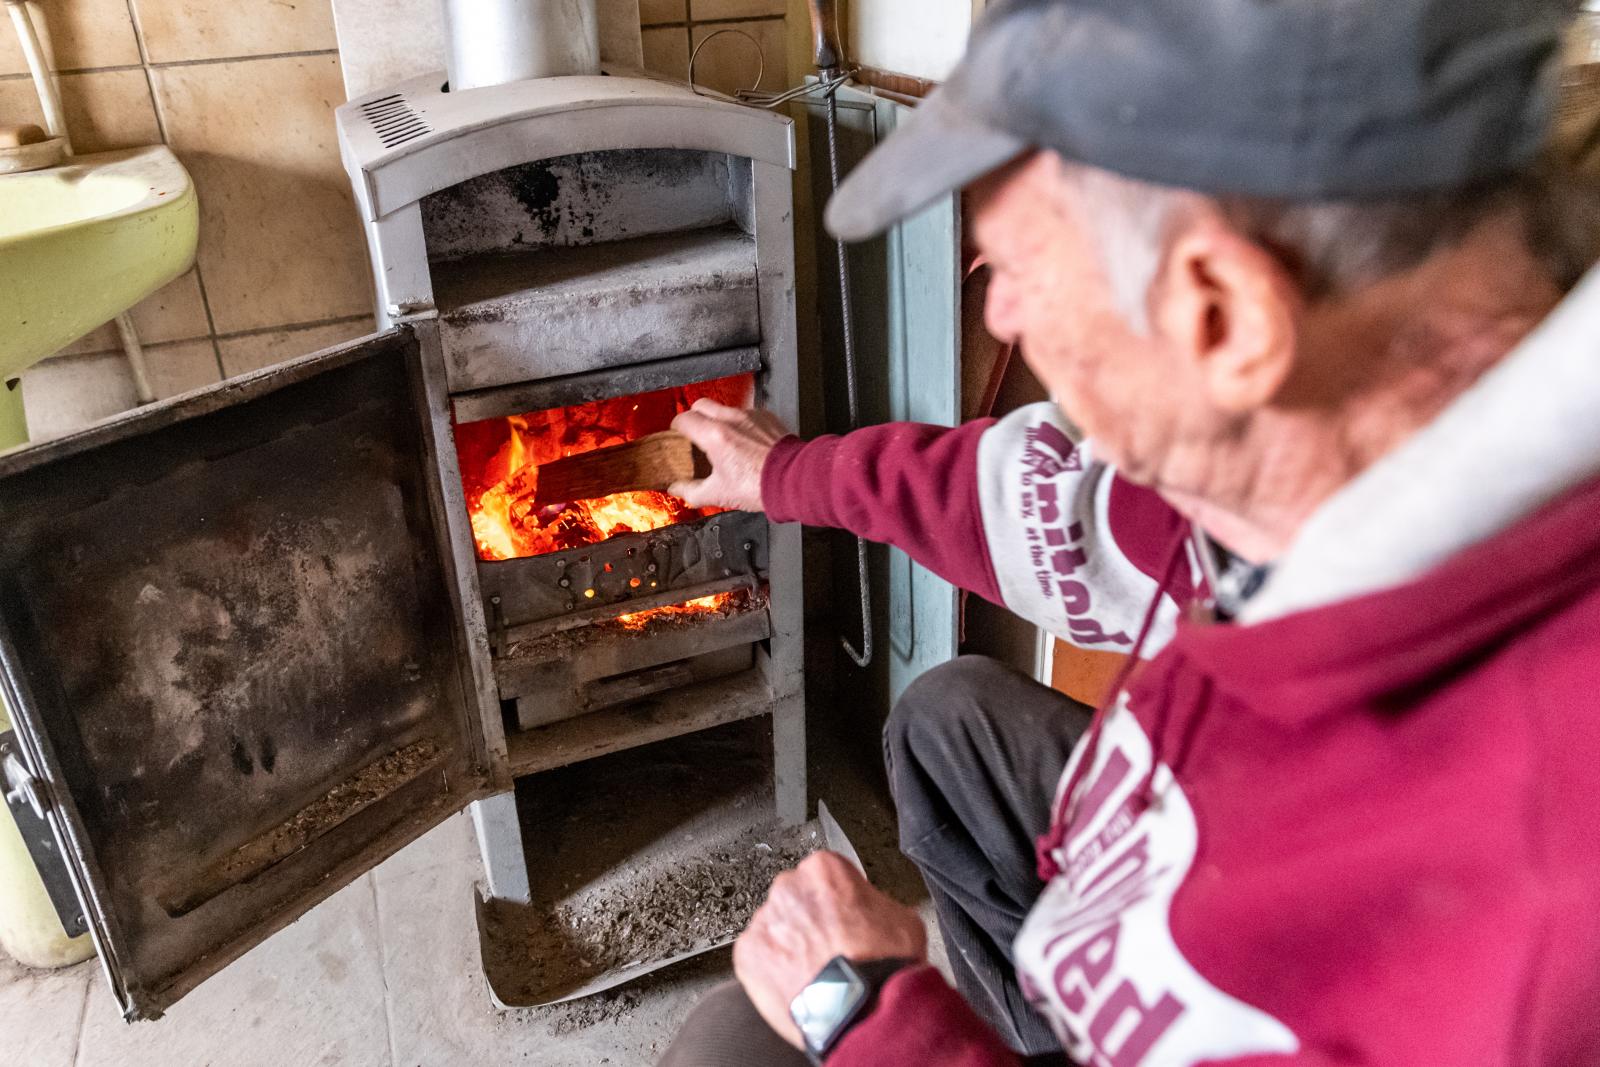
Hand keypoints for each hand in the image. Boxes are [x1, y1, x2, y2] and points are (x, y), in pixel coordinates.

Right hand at [669, 399, 791, 511]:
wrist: (794, 480)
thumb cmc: (760, 485)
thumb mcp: (719, 494)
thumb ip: (692, 491)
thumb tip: (679, 489)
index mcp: (715, 436)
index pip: (684, 419)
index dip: (676, 427)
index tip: (677, 436)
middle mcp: (731, 419)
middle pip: (701, 405)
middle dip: (694, 417)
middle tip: (696, 435)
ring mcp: (751, 416)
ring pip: (725, 408)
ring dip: (718, 420)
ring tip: (722, 441)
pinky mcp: (767, 417)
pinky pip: (747, 414)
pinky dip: (741, 424)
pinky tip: (745, 442)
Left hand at [734, 851, 927, 1048]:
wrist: (863, 1009)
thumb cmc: (882, 965)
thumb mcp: (900, 917)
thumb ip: (873, 902)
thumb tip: (869, 912)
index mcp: (824, 869)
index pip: (825, 875)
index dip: (838, 901)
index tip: (843, 918)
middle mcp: (788, 888)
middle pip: (795, 898)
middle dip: (809, 921)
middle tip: (829, 948)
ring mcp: (765, 922)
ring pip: (775, 929)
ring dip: (790, 946)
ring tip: (815, 973)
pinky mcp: (748, 955)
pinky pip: (758, 958)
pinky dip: (773, 971)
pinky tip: (798, 984)